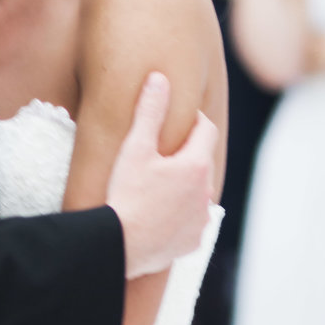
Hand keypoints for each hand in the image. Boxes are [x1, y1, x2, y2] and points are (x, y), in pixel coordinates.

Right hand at [107, 73, 215, 279]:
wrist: (119, 245)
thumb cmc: (125, 194)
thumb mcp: (134, 148)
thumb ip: (149, 111)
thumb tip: (159, 79)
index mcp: (196, 166)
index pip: (205, 129)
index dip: (191, 120)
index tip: (173, 118)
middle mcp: (205, 193)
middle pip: (201, 161)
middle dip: (185, 153)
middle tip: (159, 152)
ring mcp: (200, 220)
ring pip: (197, 192)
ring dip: (183, 185)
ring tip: (156, 184)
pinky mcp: (192, 242)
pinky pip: (190, 220)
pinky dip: (179, 213)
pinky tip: (158, 212)